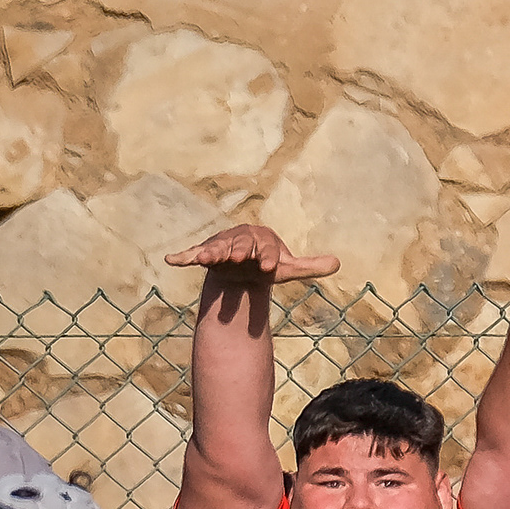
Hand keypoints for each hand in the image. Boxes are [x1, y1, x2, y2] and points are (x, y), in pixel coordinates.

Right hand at [163, 225, 340, 284]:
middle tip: (240, 258)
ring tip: (204, 259)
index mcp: (261, 240)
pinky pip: (193, 254)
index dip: (269, 256)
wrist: (242, 265)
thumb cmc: (265, 264)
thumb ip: (310, 266)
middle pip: (240, 245)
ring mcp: (221, 247)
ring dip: (210, 253)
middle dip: (239, 251)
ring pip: (216, 249)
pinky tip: (170, 260)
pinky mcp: (206, 256)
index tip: (271, 267)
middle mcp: (239, 240)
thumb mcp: (288, 269)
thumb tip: (339, 263)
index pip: (266, 248)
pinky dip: (183, 257)